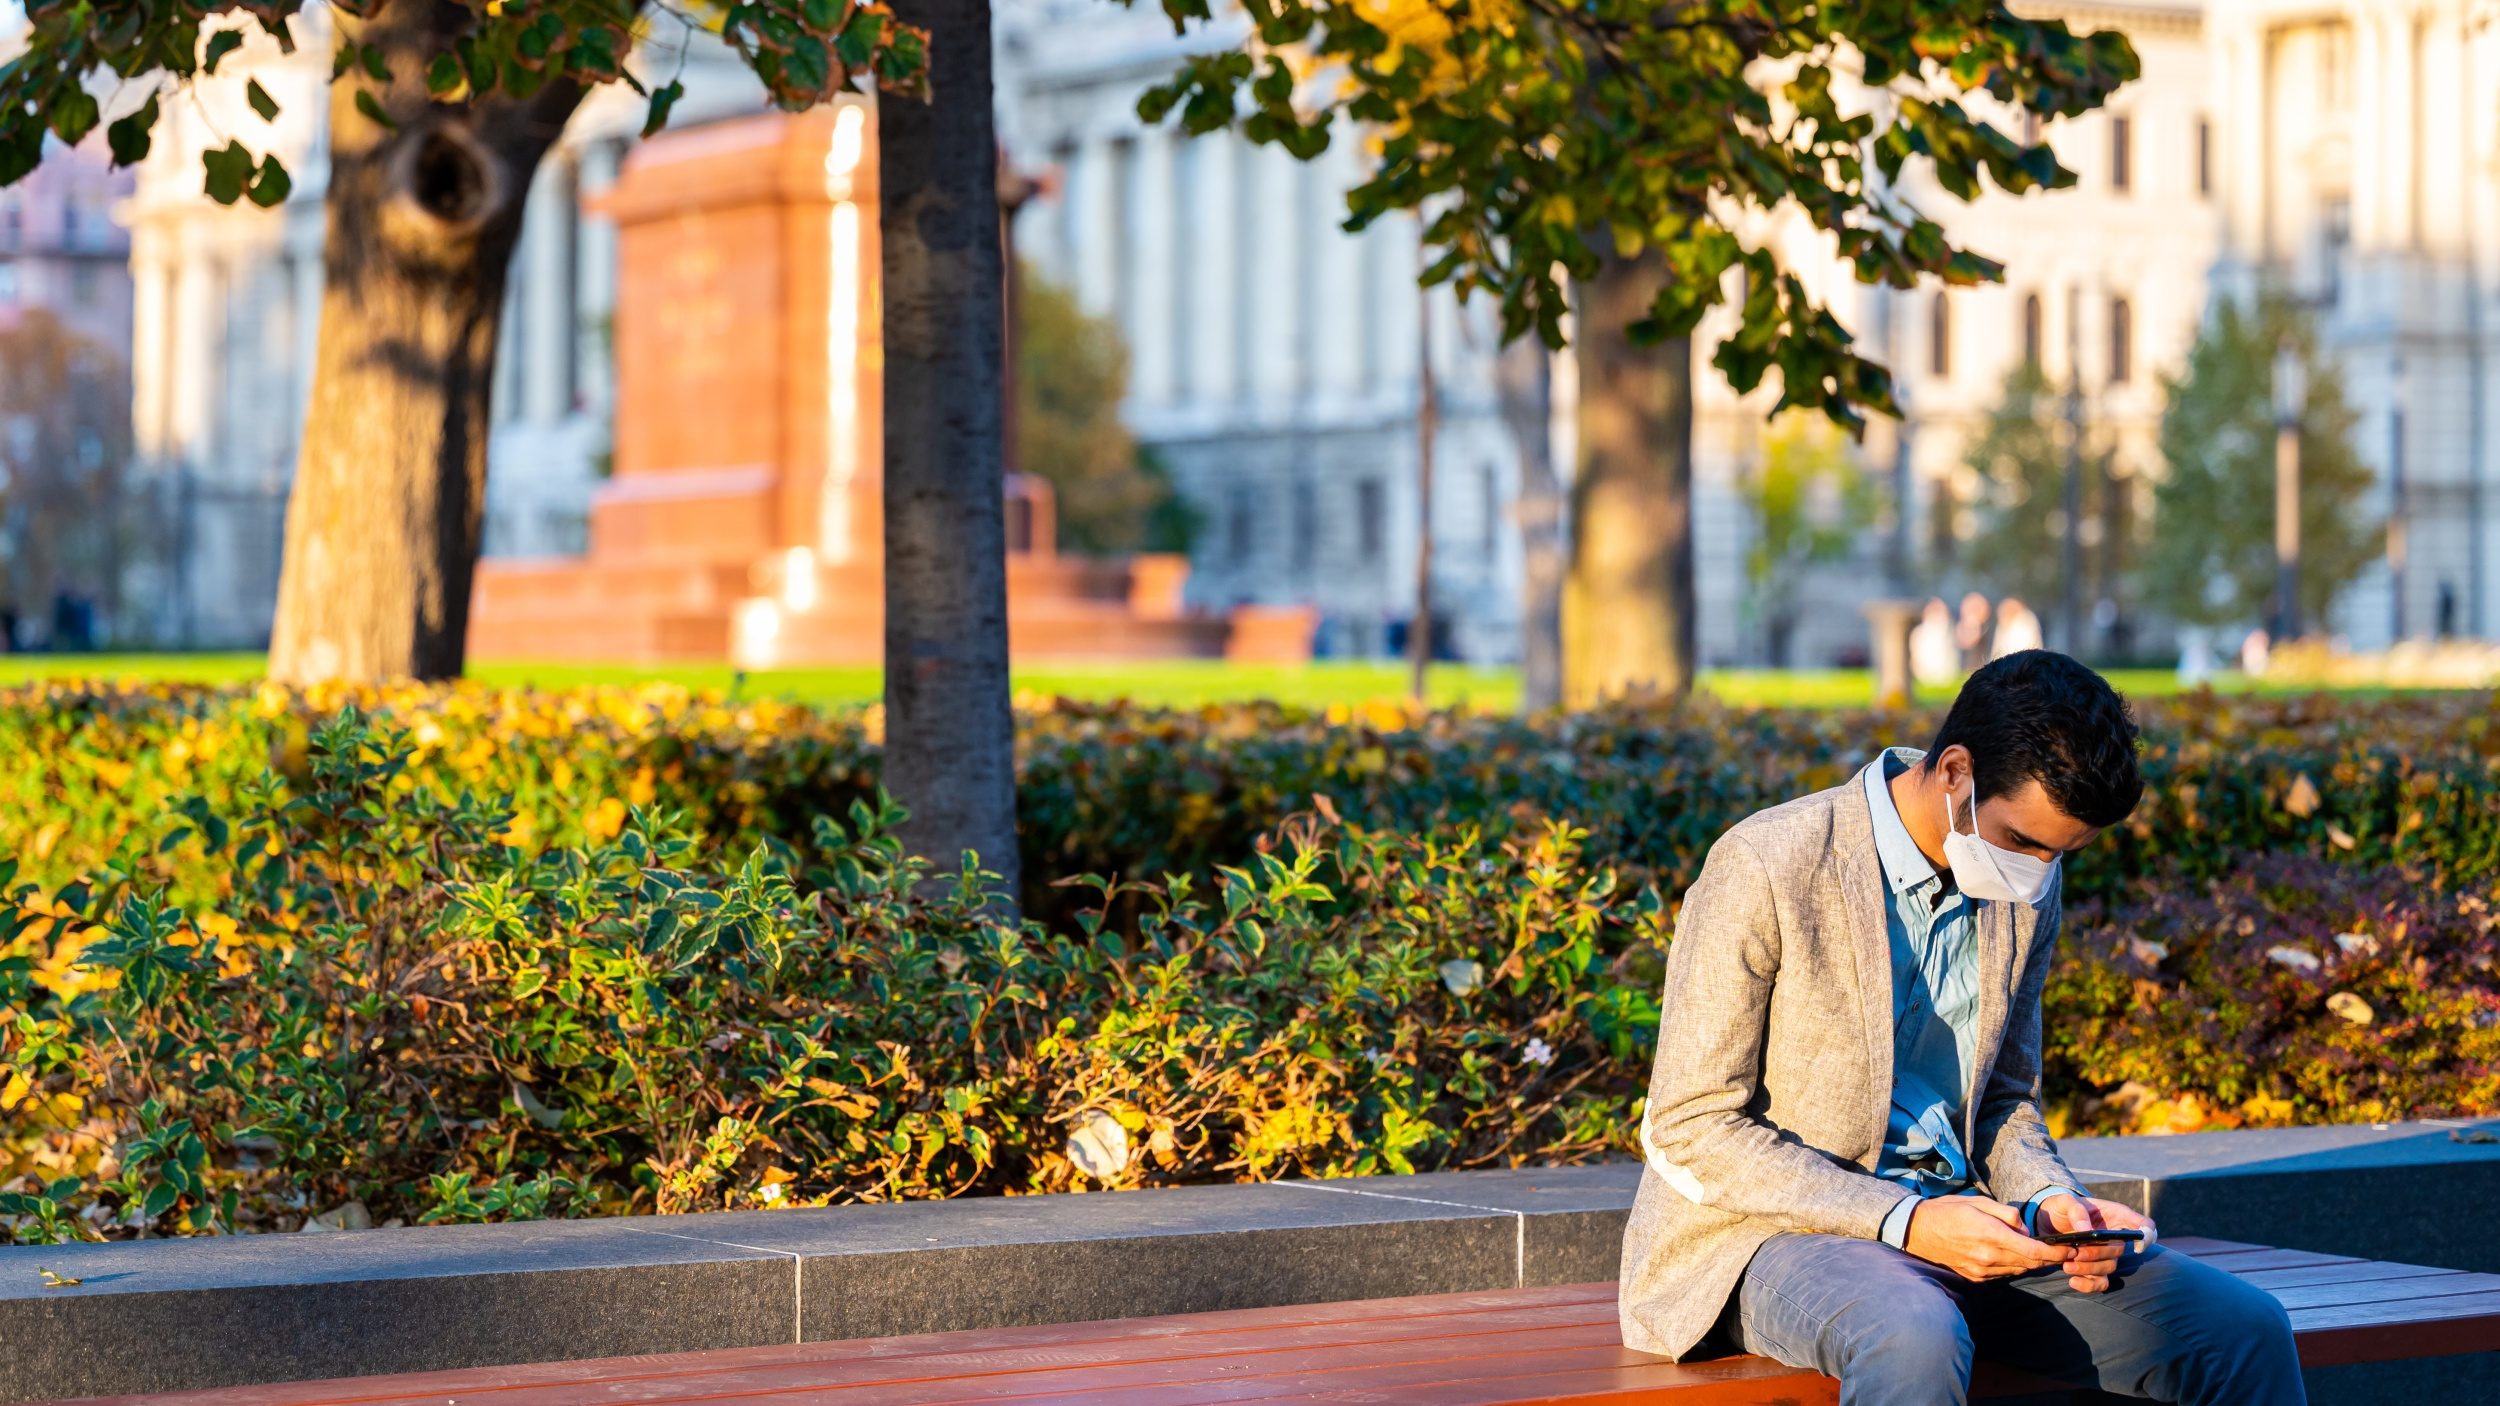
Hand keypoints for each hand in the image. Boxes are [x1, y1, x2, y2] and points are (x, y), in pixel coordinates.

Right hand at [1903, 1196, 2071, 1281]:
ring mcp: (1981, 1270)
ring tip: (2041, 1252)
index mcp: (1991, 1235)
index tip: (2070, 1249)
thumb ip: (2007, 1214)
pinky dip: (2013, 1266)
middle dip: (2049, 1258)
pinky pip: (2003, 1273)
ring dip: (2032, 1263)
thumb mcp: (1978, 1202)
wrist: (1916, 1230)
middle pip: (2030, 1263)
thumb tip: (2025, 1228)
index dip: (2056, 1252)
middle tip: (2064, 1250)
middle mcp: (1989, 1257)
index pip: (2034, 1251)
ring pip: (2018, 1270)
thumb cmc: (1947, 1210)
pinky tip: (2014, 1255)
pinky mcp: (1975, 1277)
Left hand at [2038, 1194, 2157, 1293]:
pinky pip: (2101, 1283)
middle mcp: (2116, 1237)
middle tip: (2076, 1252)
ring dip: (2089, 1269)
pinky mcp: (2095, 1269)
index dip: (2147, 1235)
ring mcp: (2107, 1255)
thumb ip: (2076, 1210)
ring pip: (2109, 1267)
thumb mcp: (2064, 1201)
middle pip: (2120, 1251)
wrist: (2048, 1222)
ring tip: (2067, 1266)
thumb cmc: (2062, 1208)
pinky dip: (2088, 1285)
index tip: (2137, 1245)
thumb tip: (2086, 1230)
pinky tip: (2073, 1281)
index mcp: (2116, 1216)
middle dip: (2097, 1254)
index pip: (2144, 1225)